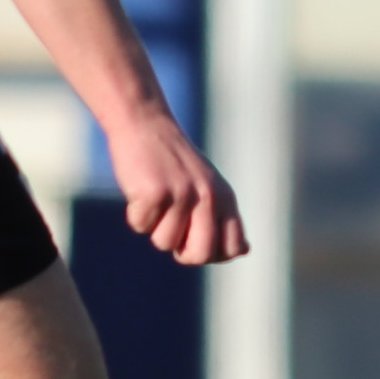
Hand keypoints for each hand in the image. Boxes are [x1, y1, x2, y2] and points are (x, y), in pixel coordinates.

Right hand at [102, 107, 249, 266]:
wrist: (145, 124)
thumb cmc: (173, 162)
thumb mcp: (208, 186)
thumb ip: (224, 219)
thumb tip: (244, 251)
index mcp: (225, 197)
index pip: (233, 247)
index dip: (212, 254)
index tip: (194, 239)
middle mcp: (209, 196)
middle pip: (201, 255)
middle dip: (182, 252)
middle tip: (171, 228)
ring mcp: (182, 194)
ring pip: (165, 243)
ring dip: (154, 227)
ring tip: (156, 197)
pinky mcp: (155, 192)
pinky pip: (141, 226)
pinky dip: (135, 214)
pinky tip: (140, 188)